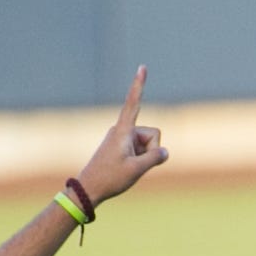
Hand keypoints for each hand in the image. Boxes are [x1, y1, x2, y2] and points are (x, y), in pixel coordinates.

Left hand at [73, 67, 168, 206]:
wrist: (89, 188)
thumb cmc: (110, 178)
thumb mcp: (137, 169)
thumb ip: (156, 158)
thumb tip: (165, 152)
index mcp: (123, 131)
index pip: (134, 103)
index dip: (139, 86)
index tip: (142, 67)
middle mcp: (122, 130)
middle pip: (152, 134)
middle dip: (152, 150)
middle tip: (135, 165)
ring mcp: (122, 138)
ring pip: (148, 144)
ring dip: (145, 156)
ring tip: (129, 167)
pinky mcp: (121, 146)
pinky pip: (141, 149)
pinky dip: (141, 158)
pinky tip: (127, 168)